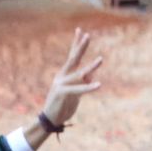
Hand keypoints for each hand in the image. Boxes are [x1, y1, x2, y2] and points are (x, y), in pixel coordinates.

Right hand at [24, 29, 101, 149]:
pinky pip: (79, 89)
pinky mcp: (63, 93)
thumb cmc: (62, 107)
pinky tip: (98, 84)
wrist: (50, 119)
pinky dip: (89, 87)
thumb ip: (82, 84)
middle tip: (87, 35)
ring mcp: (61, 84)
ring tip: (101, 59)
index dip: (76, 43)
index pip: (71, 56)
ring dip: (91, 67)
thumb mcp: (75, 94)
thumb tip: (90, 76)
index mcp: (64, 75)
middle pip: (73, 59)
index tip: (80, 31)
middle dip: (80, 47)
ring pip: (79, 74)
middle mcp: (62, 76)